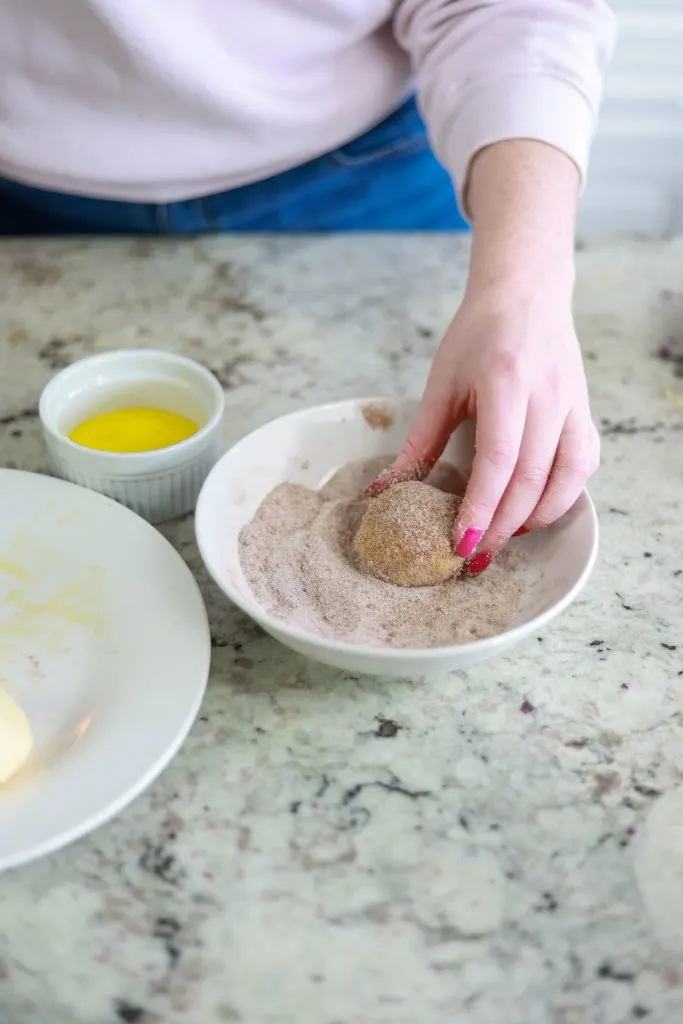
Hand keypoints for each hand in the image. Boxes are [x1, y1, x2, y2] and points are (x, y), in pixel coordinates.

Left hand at [368, 282, 599, 572]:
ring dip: (536, 517)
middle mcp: (547, 395)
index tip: (460, 544)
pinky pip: (584, 464)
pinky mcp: (585, 410)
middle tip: (475, 557)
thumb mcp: (441, 383)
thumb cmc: (476, 336)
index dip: (480, 508)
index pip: (498, 461)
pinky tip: (536, 511)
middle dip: (502, 526)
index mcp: (505, 383)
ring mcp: (573, 403)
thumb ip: (418, 442)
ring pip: (566, 478)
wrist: (525, 294)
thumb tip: (382, 492)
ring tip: (504, 538)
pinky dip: (563, 495)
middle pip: (531, 478)